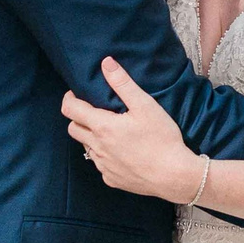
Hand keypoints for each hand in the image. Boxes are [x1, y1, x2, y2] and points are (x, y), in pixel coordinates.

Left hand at [63, 59, 202, 201]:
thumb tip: (106, 63)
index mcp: (102, 127)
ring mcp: (103, 166)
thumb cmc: (162, 139)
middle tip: (94, 111)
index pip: (70, 110)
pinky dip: (105, 155)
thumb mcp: (145, 106)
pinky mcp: (111, 179)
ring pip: (86, 147)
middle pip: (73, 129)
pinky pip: (100, 165)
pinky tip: (122, 152)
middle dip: (78, 117)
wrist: (174, 175)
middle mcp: (97, 147)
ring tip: (111, 131)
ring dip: (92, 137)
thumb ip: (123, 83)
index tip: (76, 94)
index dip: (69, 99)